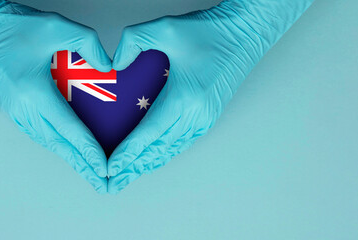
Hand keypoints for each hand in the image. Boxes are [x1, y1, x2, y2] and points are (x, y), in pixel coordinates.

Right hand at [0, 0, 111, 192]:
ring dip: (68, 156)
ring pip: (47, 141)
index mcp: (34, 93)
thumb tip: (107, 66)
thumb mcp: (56, 26)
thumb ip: (88, 43)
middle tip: (101, 183)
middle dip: (81, 165)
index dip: (88, 150)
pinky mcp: (11, 108)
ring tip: (87, 169)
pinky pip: (37, 132)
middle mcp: (23, 108)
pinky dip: (55, 143)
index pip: (69, 129)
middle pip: (58, 144)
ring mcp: (14, 111)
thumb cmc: (9, 26)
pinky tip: (65, 146)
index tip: (102, 168)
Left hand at [107, 0, 313, 193]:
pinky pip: (183, 143)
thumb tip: (115, 63)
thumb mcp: (166, 28)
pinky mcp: (209, 116)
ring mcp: (204, 118)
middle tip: (112, 183)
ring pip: (171, 150)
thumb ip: (134, 40)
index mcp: (184, 98)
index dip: (129, 153)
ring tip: (128, 177)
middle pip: (158, 150)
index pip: (149, 133)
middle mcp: (195, 114)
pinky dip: (165, 154)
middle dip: (133, 168)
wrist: (245, 33)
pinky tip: (153, 159)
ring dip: (148, 165)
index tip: (111, 168)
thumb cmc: (210, 31)